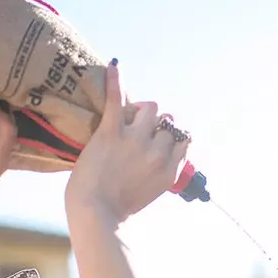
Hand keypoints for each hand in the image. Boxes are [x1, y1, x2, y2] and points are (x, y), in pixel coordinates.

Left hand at [64, 61, 190, 225]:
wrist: (95, 211)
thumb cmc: (116, 208)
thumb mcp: (150, 193)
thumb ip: (159, 173)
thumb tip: (160, 158)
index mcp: (169, 170)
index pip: (182, 140)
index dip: (171, 136)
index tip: (160, 138)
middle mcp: (158, 152)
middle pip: (166, 123)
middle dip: (155, 124)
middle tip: (138, 130)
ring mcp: (136, 140)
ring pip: (151, 108)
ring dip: (141, 110)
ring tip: (128, 115)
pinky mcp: (112, 131)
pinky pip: (118, 99)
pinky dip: (116, 80)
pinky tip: (114, 65)